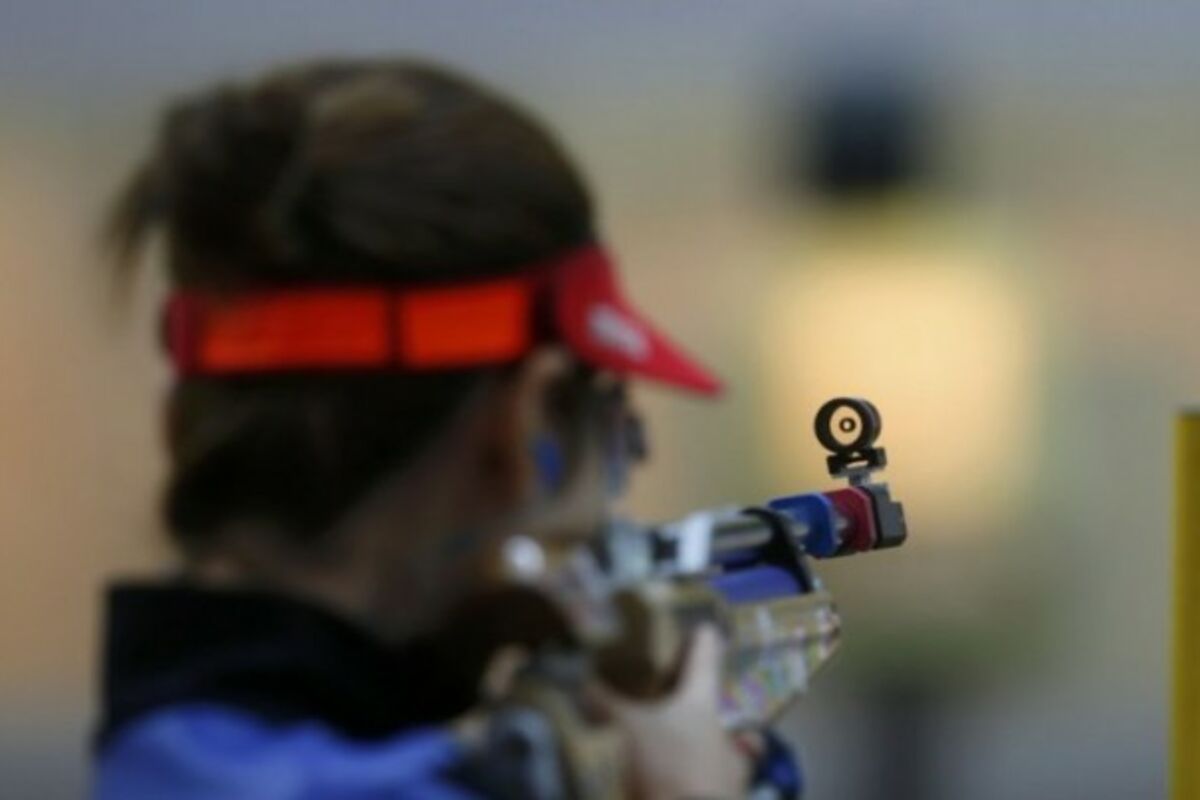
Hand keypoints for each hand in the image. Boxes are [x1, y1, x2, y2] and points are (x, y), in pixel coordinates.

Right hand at [599, 625, 748, 799]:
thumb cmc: (665, 763)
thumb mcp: (624, 729)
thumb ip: (602, 704)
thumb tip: (578, 678)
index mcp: (702, 705)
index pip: (704, 663)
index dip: (703, 644)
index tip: (707, 628)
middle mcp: (723, 736)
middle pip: (717, 713)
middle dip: (702, 712)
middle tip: (683, 708)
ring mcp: (728, 774)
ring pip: (718, 754)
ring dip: (698, 753)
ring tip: (671, 753)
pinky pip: (707, 788)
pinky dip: (690, 784)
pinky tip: (667, 785)